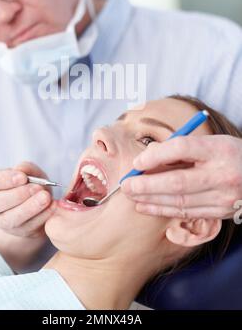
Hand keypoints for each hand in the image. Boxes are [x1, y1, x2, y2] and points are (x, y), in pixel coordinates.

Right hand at [0, 161, 54, 237]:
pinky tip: (52, 206)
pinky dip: (42, 216)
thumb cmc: (32, 183)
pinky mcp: (20, 233)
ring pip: (10, 219)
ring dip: (30, 207)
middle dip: (17, 195)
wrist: (42, 203)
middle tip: (36, 188)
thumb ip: (26, 168)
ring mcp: (4, 222)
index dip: (2, 179)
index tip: (22, 177)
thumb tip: (21, 169)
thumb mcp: (31, 172)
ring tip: (46, 197)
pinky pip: (28, 227)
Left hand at [121, 135, 241, 218]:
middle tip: (126, 185)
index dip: (156, 155)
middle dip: (146, 185)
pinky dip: (163, 210)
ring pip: (180, 201)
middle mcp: (222, 174)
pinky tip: (146, 206)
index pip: (182, 148)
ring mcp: (223, 197)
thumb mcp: (211, 142)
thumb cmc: (230, 154)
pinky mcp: (221, 212)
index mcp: (218, 150)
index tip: (137, 161)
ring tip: (131, 195)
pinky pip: (187, 213)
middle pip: (177, 181)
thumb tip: (148, 156)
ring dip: (151, 200)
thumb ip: (181, 147)